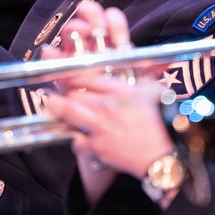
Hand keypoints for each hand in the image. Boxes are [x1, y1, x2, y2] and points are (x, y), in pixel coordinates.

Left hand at [43, 2, 175, 202]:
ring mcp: (102, 128)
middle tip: (53, 87)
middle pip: (76, 93)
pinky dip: (76, 139)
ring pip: (70, 112)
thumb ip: (140, 75)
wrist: (164, 157)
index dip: (71, 70)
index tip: (59, 65)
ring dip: (58, 107)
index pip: (90, 75)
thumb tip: (137, 58)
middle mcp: (109, 107)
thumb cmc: (162, 122)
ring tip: (50, 101)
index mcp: (122, 91)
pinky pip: (78, 141)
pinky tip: (78, 136)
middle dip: (64, 90)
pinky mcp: (98, 148)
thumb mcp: (152, 92)